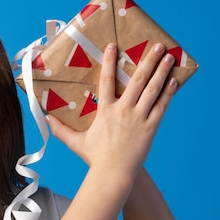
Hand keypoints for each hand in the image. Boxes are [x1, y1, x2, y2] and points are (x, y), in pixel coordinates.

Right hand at [46, 43, 176, 177]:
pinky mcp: (150, 127)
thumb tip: (46, 118)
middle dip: (147, 61)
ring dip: (161, 72)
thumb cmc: (95, 158)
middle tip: (156, 46)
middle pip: (137, 81)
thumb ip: (60, 129)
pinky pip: (161, 106)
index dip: (109, 62)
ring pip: (152, 90)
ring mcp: (138, 118)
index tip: (113, 45)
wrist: (113, 174)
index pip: (105, 81)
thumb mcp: (75, 142)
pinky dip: (168, 93)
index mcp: (105, 111)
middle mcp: (123, 111)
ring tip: (169, 57)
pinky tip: (174, 81)